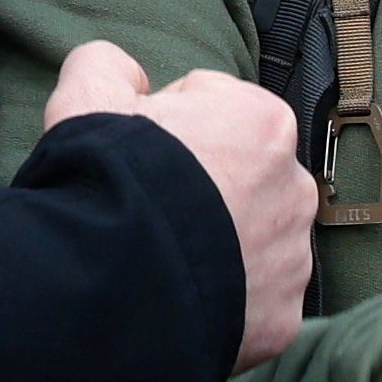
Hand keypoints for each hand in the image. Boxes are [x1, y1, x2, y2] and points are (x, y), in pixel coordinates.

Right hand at [36, 34, 319, 364]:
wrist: (110, 286)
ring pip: (255, 240)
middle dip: (205, 187)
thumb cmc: (107, 183)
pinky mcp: (281, 317)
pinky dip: (225, 300)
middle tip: (150, 208)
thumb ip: (106, 64)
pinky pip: (254, 300)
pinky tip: (182, 296)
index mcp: (264, 123)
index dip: (167, 127)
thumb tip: (125, 71)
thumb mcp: (87, 97)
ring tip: (164, 255)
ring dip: (221, 243)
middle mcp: (294, 188)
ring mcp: (293, 258)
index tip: (140, 155)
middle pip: (243, 176)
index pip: (215, 108)